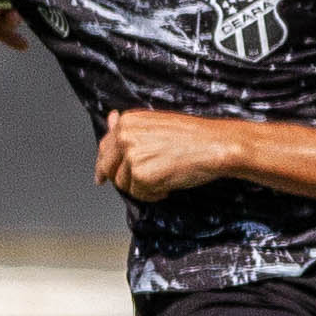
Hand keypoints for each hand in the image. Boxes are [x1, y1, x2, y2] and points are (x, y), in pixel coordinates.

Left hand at [95, 110, 247, 200]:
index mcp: (128, 122)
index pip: (105, 147)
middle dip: (120, 180)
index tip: (101, 176)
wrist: (214, 145)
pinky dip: (153, 195)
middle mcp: (125, 137)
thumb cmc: (192, 136)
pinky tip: (168, 186)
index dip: (103, 164)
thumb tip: (110, 120)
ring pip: (124, 184)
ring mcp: (132, 156)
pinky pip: (139, 194)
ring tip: (163, 180)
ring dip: (142, 187)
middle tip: (135, 186)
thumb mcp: (157, 124)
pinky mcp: (141, 176)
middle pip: (109, 168)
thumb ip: (130, 127)